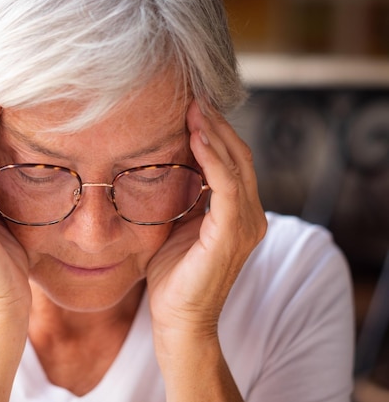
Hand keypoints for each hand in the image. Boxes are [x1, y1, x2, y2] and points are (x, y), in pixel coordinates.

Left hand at [147, 101, 266, 337]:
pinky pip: (227, 187)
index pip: (232, 162)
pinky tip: (196, 136)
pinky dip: (213, 158)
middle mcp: (250, 216)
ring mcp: (246, 225)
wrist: (176, 319)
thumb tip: (164, 162)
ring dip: (215, 134)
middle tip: (193, 96)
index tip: (191, 105)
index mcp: (237, 213)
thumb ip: (182, 195)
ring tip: (194, 107)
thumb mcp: (175, 224)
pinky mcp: (232, 234)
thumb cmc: (172, 274)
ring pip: (237, 166)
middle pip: (239, 157)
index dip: (216, 132)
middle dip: (216, 124)